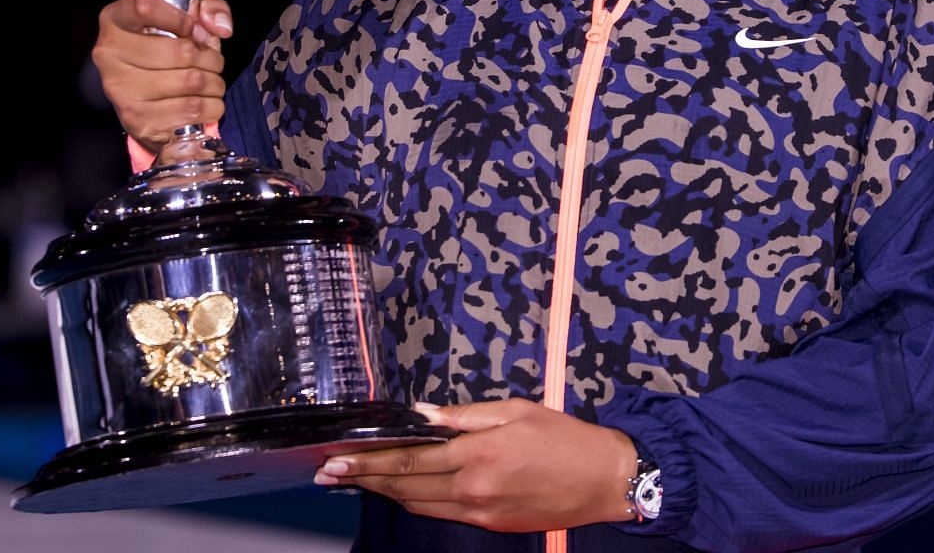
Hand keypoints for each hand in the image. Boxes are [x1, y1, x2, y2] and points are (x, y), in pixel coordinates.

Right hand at [90, 0, 233, 152]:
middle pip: (180, 51)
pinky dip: (211, 106)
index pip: (144, 7)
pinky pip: (192, 109)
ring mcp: (119, 88)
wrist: (149, 103)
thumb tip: (220, 28)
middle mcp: (109, 53)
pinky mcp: (136, 119)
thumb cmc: (168, 52)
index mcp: (115, 19)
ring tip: (212, 83)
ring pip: (191, 81)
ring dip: (214, 83)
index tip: (197, 31)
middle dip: (211, 58)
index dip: (181, 18)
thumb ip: (210, 9)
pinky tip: (205, 103)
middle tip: (213, 62)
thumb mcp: (188, 20)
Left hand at [315, 398, 638, 532]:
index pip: (409, 457)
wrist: (604, 481)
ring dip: (383, 492)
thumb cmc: (565, 439)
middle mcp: (473, 487)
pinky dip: (414, 500)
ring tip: (353, 482)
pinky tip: (400, 490)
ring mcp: (480, 511)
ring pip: (417, 503)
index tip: (339, 457)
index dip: (369, 459)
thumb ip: (464, 415)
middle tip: (329, 473)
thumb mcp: (516, 409)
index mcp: (479, 453)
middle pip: (404, 484)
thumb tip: (422, 413)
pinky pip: (440, 512)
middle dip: (363, 478)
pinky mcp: (489, 524)